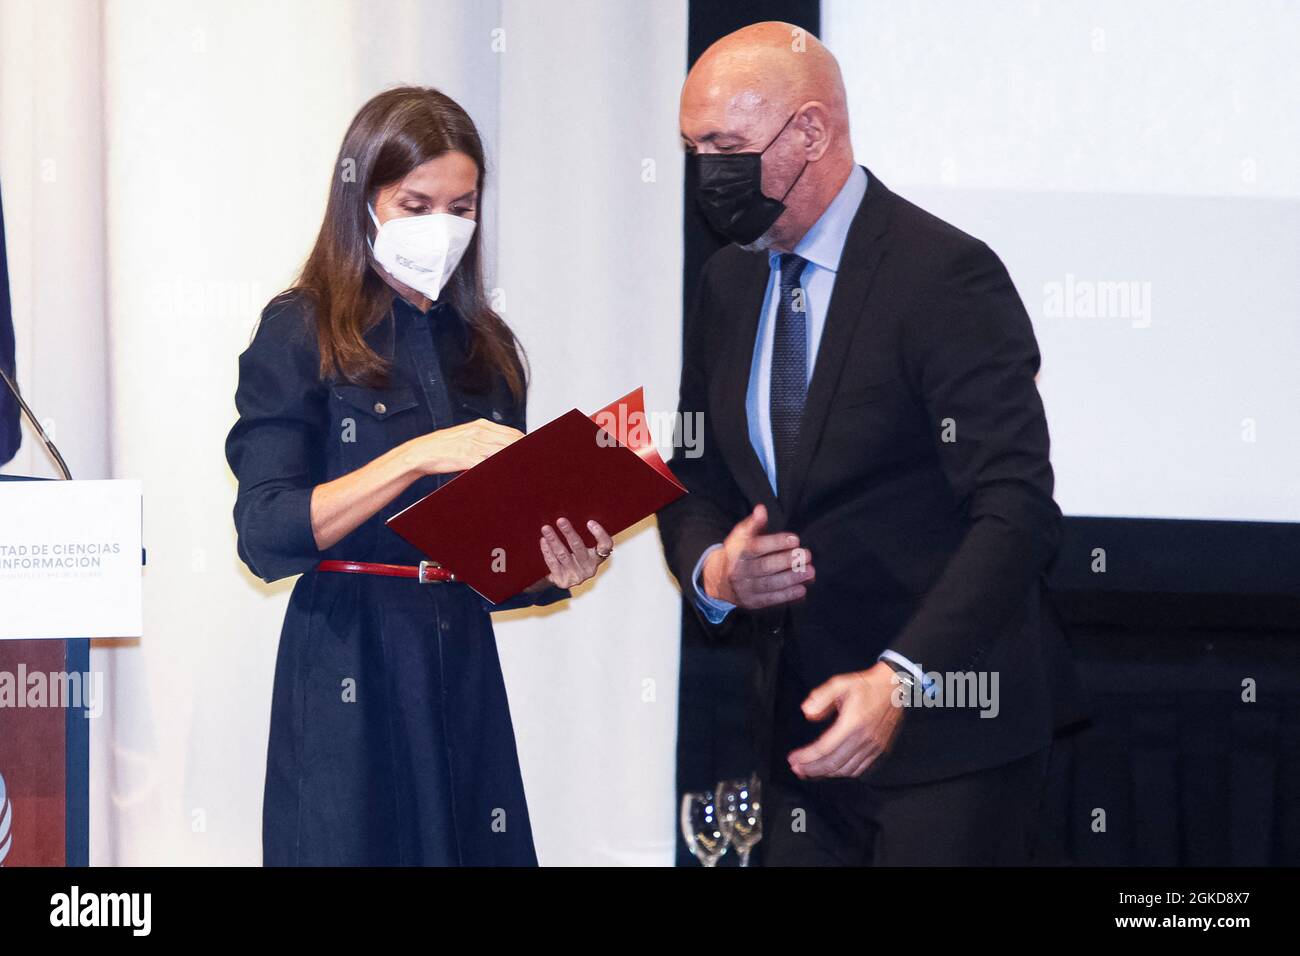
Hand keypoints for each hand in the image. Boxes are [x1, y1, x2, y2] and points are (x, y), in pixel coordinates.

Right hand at [402, 418, 523, 474]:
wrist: (421, 452)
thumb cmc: (442, 447)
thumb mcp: (465, 436)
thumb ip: (484, 439)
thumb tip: (501, 446)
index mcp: (481, 425)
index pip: (513, 432)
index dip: (525, 442)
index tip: (532, 450)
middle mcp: (481, 433)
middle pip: (514, 441)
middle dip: (525, 451)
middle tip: (534, 462)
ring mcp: (476, 445)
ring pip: (506, 451)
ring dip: (516, 460)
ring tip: (526, 469)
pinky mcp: (470, 458)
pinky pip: (492, 464)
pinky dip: (501, 468)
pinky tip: (507, 474)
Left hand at [527, 518, 613, 589]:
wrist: (563, 580)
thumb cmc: (575, 559)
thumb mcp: (584, 549)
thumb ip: (585, 536)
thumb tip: (576, 511)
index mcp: (597, 558)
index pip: (605, 546)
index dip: (599, 534)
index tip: (590, 522)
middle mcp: (589, 569)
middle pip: (579, 548)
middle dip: (569, 533)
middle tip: (560, 520)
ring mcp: (575, 576)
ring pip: (563, 555)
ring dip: (553, 540)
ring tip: (546, 528)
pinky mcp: (562, 581)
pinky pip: (553, 563)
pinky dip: (547, 551)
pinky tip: (543, 540)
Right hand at [701, 503, 813, 609]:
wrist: (718, 578)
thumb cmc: (738, 552)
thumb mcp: (741, 536)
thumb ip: (753, 523)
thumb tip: (762, 509)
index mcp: (736, 552)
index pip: (756, 547)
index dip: (776, 543)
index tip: (795, 539)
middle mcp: (738, 571)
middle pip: (764, 567)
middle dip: (787, 561)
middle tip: (806, 555)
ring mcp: (744, 589)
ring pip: (769, 584)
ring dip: (791, 579)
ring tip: (810, 572)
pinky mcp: (751, 602)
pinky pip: (770, 599)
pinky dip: (786, 596)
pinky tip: (802, 590)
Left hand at [786, 662, 905, 779]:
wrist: (894, 688)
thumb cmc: (866, 686)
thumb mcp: (839, 683)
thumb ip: (820, 697)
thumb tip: (807, 713)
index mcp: (853, 723)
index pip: (824, 748)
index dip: (806, 757)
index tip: (793, 759)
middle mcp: (864, 739)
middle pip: (833, 764)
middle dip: (812, 770)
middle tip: (797, 769)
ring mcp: (874, 747)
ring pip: (846, 770)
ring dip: (826, 774)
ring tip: (810, 772)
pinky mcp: (880, 750)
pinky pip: (859, 769)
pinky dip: (843, 772)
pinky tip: (832, 769)